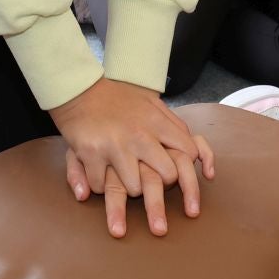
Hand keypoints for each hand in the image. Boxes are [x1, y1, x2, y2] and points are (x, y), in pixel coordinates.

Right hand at [50, 78, 214, 238]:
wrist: (80, 89)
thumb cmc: (120, 100)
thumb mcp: (152, 103)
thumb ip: (176, 125)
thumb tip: (199, 156)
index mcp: (156, 121)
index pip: (188, 152)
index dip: (188, 169)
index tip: (180, 176)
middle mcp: (139, 135)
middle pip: (167, 177)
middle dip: (163, 186)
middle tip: (153, 187)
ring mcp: (114, 146)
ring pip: (134, 188)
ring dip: (130, 189)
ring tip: (124, 180)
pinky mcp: (90, 154)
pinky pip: (101, 186)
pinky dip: (99, 186)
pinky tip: (99, 176)